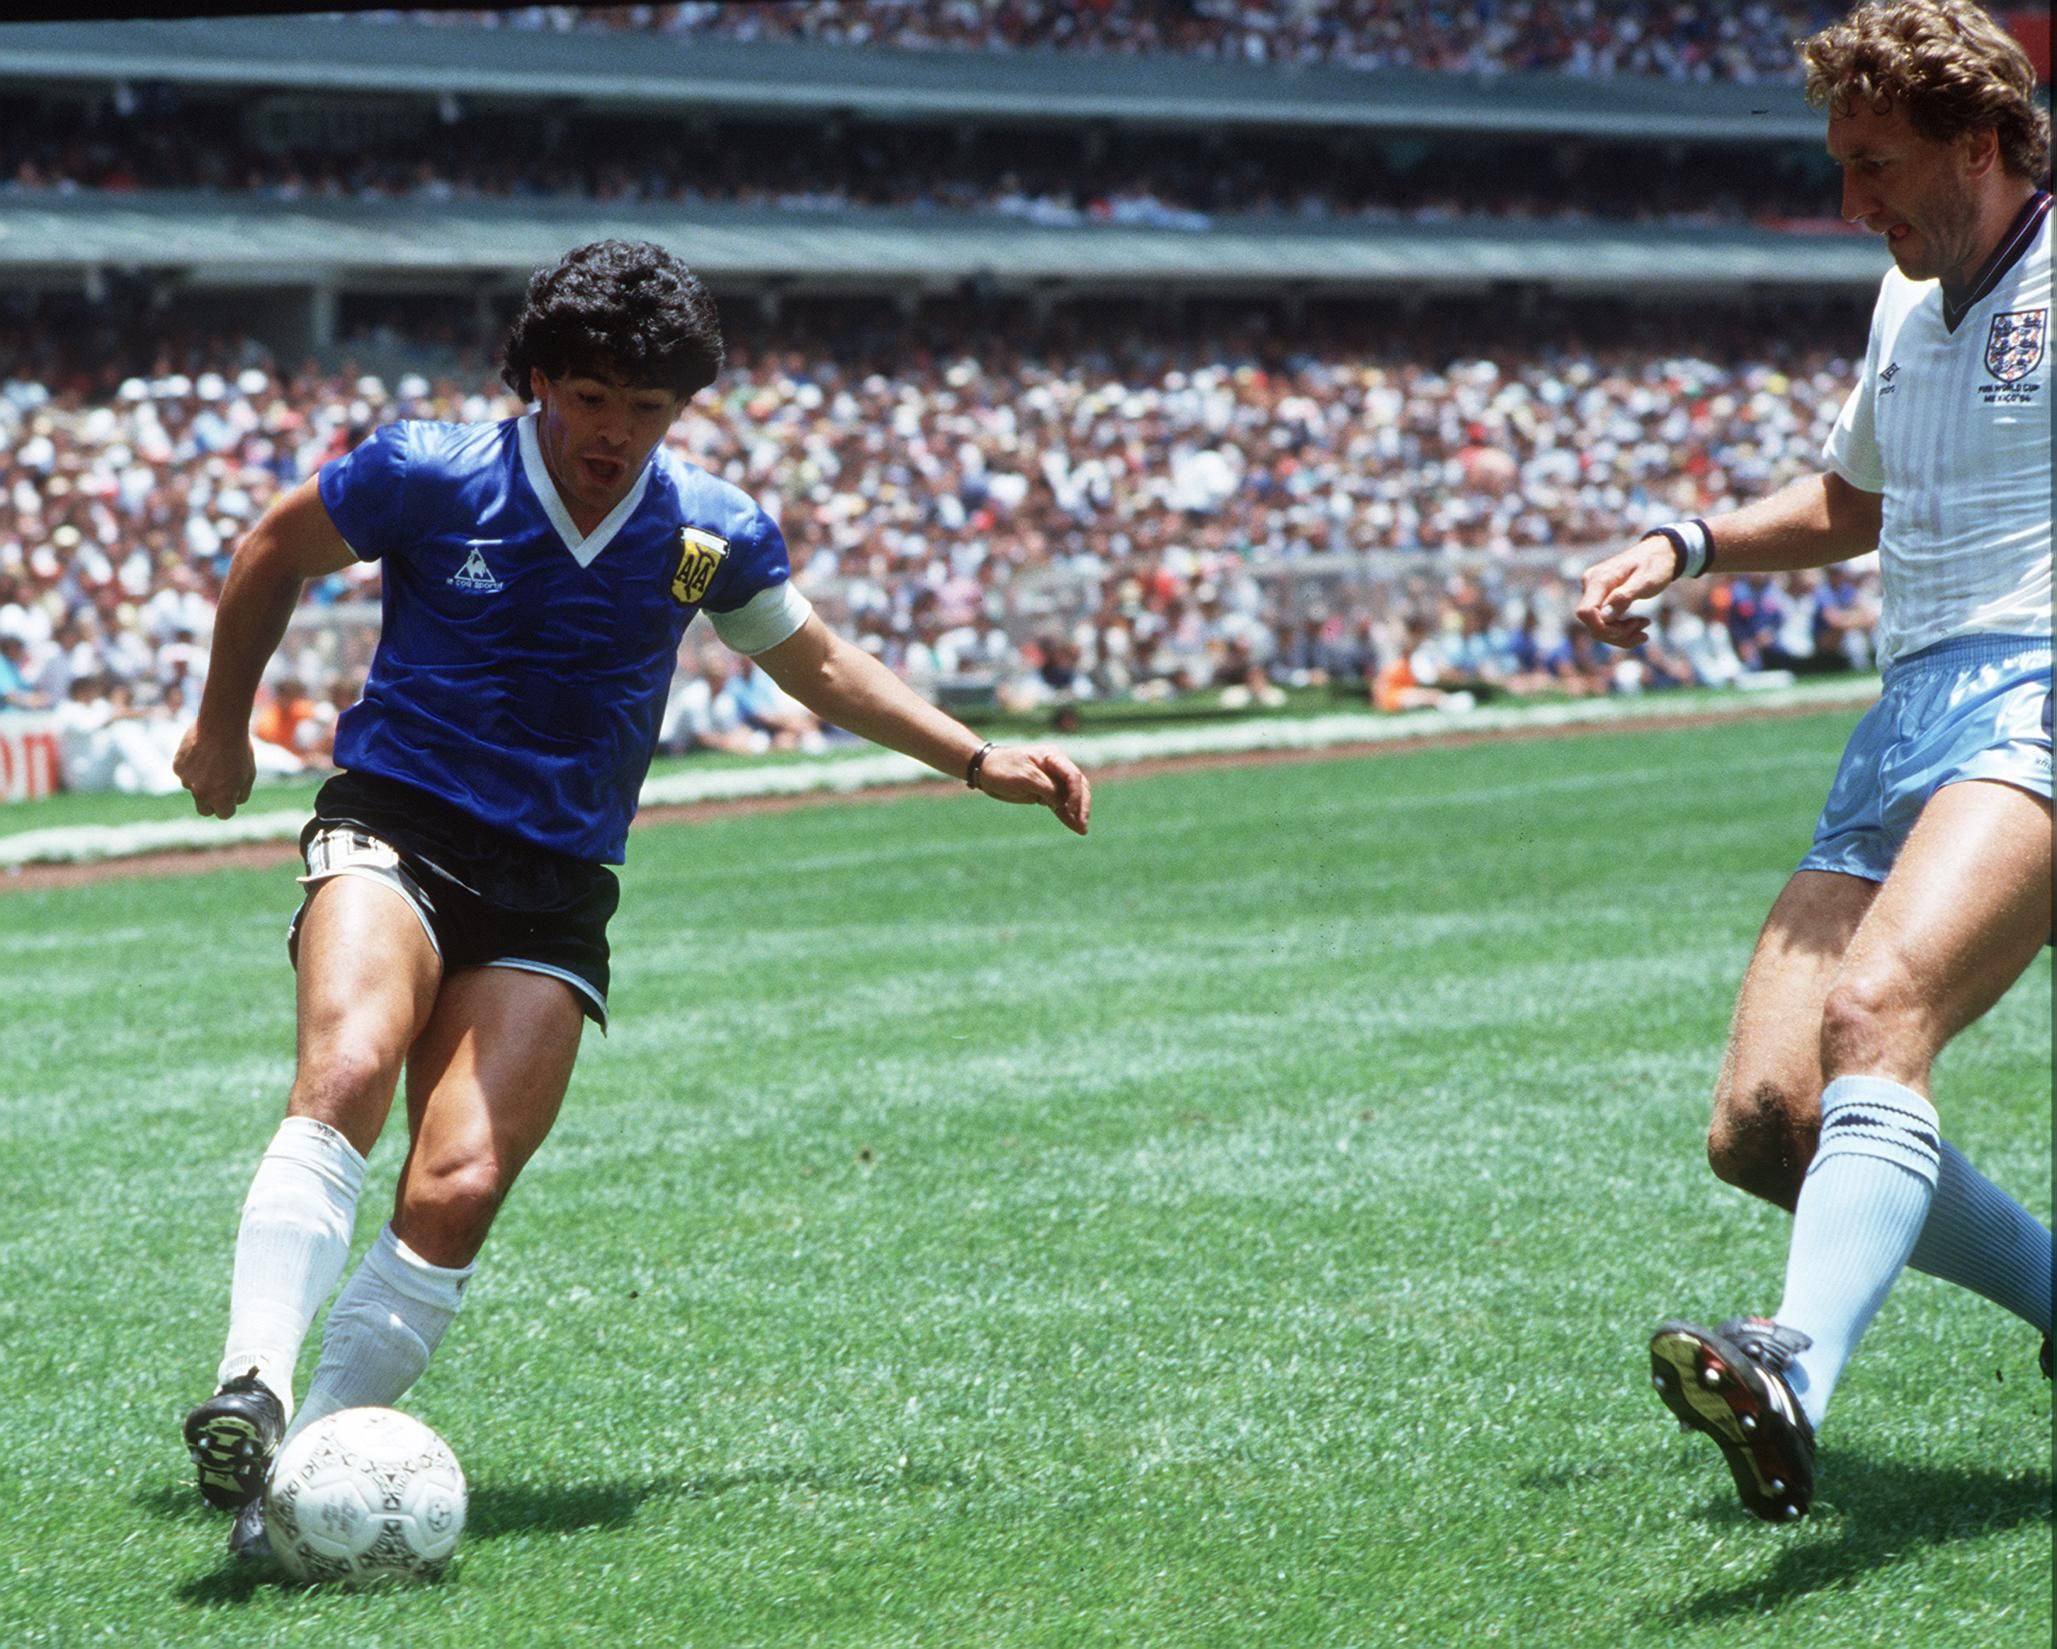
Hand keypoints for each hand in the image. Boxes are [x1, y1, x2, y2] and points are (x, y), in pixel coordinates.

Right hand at [174, 721, 257, 818]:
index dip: (229, 805)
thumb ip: (241, 793)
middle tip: (219, 787)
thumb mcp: (249, 774)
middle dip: (212, 803)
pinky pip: (185, 773)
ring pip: (194, 788)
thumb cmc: (240, 750)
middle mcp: (202, 793)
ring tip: (213, 760)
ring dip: (201, 780)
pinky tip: (201, 752)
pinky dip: (191, 767)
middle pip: (204, 810)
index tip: (231, 796)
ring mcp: (187, 780)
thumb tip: (233, 803)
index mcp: (221, 798)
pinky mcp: (177, 767)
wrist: (221, 725)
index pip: (224, 814)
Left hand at [973, 745, 1090, 835]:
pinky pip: (1061, 803)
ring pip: (1073, 796)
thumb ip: (1047, 788)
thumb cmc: (1002, 769)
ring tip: (1081, 830)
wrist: (984, 771)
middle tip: (1083, 824)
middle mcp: (1057, 767)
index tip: (1070, 810)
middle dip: (1082, 805)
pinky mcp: (1046, 791)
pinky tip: (1074, 826)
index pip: (1072, 776)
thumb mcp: (1025, 777)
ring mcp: (1052, 779)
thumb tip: (1063, 803)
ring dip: (1077, 813)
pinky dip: (1067, 814)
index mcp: (1052, 757)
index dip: (1075, 794)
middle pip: (1078, 786)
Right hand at [1575, 537, 1676, 648]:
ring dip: (1621, 633)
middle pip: (1592, 623)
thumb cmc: (1655, 565)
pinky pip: (1604, 620)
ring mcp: (1593, 591)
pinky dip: (1620, 628)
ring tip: (1644, 626)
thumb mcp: (1646, 581)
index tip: (1630, 628)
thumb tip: (1605, 617)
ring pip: (1598, 625)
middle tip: (1643, 630)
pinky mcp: (1600, 597)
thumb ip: (1623, 597)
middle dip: (1617, 633)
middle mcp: (1590, 585)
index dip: (1603, 627)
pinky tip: (1638, 624)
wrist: (1659, 552)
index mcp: (1598, 580)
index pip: (1586, 612)